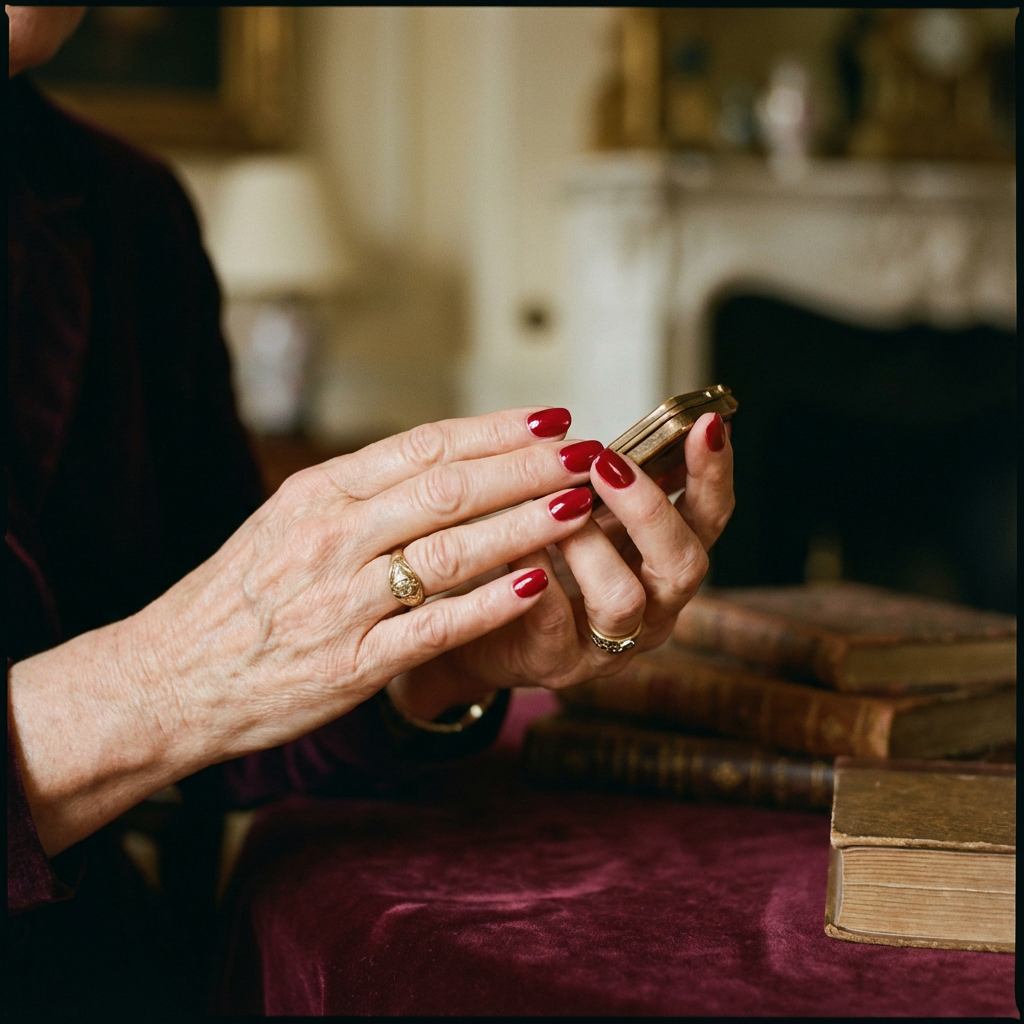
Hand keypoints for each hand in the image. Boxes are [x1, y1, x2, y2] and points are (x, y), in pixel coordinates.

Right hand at [10, 407, 600, 853]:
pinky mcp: (350, 664)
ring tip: (579, 507)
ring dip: (523, 524)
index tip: (551, 418)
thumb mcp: (286, 522)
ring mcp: (342, 601)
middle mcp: (331, 537)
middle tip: (586, 454)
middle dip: (527, 468)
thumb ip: (361, 494)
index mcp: (317, 493)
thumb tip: (444, 464)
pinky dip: (490, 603)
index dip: (497, 430)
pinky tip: (537, 583)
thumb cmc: (236, 598)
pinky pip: (434, 627)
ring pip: (451, 550)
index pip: (424, 446)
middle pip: (449, 488)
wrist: (167, 678)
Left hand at [396, 412, 733, 711]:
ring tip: (553, 509)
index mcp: (664, 562)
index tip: (705, 424)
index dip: (713, 473)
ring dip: (587, 544)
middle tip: (605, 466)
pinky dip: (535, 573)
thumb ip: (608, 487)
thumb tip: (618, 432)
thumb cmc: (539, 564)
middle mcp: (652, 609)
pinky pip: (554, 621)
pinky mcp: (558, 663)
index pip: (708, 518)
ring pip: (623, 598)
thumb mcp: (582, 519)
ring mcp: (609, 644)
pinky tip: (516, 544)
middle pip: (684, 564)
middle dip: (648, 508)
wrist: (478, 627)